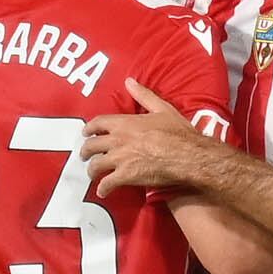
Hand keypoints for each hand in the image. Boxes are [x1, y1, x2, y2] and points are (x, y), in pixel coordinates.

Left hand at [78, 81, 212, 191]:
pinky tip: (103, 191)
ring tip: (92, 174)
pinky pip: (107, 183)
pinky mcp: (126, 176)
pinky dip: (103, 188)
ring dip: (91, 171)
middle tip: (85, 155)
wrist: (187, 155)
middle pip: (91, 145)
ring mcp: (120, 159)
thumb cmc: (178, 133)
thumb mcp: (162, 108)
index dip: (89, 128)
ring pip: (95, 165)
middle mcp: (117, 140)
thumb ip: (143, 95)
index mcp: (124, 123)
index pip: (97, 123)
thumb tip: (130, 81)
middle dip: (85, 151)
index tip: (85, 133)